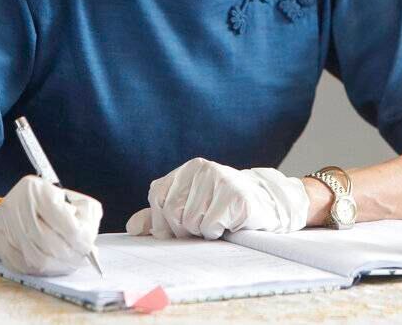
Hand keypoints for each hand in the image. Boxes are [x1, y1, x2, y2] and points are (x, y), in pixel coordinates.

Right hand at [0, 175, 101, 275]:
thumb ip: (87, 217)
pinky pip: (26, 267)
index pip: (67, 225)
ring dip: (59, 266)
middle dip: (72, 257)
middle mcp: (16, 207)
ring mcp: (4, 227)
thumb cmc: (49, 202)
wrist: (13, 205)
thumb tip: (91, 248)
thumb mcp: (71, 199)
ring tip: (71, 263)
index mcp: (37, 190)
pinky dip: (44, 270)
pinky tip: (55, 265)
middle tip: (82, 259)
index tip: (89, 247)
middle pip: (52, 245)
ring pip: (38, 260)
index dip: (82, 241)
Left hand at [125, 157, 308, 239]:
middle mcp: (201, 169)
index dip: (163, 221)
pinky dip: (218, 233)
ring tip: (218, 222)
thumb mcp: (189, 206)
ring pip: (191, 222)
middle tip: (203, 226)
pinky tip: (230, 224)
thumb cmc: (223, 207)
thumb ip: (159, 215)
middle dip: (185, 229)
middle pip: (172, 212)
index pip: (157, 197)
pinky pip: (211, 227)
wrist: (268, 203)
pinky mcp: (237, 197)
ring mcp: (221, 180)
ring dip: (203, 232)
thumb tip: (132, 228)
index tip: (180, 228)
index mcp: (186, 170)